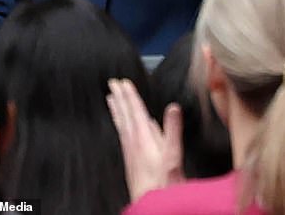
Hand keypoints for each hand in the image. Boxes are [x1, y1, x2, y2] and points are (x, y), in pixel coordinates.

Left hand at [107, 78, 183, 202]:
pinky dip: (120, 123)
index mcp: (143, 137)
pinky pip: (122, 133)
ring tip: (111, 98)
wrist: (151, 204)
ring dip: (117, 109)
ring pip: (121, 123)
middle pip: (125, 114)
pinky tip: (123, 125)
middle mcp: (133, 141)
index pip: (134, 110)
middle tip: (112, 83)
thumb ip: (172, 131)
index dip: (130, 95)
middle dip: (120, 98)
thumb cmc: (163, 184)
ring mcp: (130, 151)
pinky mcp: (130, 159)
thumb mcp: (173, 156)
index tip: (123, 81)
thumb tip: (173, 107)